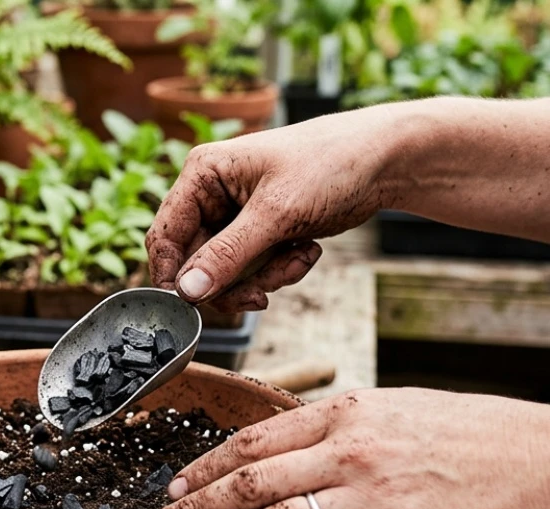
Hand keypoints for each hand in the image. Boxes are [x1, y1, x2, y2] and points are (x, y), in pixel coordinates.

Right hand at [145, 105, 401, 312]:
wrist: (384, 161)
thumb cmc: (330, 165)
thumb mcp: (276, 213)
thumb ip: (228, 255)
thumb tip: (187, 291)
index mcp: (203, 174)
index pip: (165, 235)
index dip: (173, 276)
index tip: (192, 307)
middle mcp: (212, 194)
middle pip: (196, 263)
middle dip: (235, 280)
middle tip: (263, 294)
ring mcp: (236, 215)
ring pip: (227, 272)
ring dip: (264, 276)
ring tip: (299, 257)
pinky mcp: (260, 231)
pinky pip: (253, 269)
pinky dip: (279, 269)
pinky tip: (306, 249)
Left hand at [149, 388, 549, 508]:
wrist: (534, 465)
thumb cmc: (462, 433)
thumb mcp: (390, 407)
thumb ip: (331, 425)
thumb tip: (274, 447)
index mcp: (344, 413)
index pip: (253, 441)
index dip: (204, 466)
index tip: (175, 484)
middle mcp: (348, 452)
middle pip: (248, 482)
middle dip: (195, 507)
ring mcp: (368, 499)